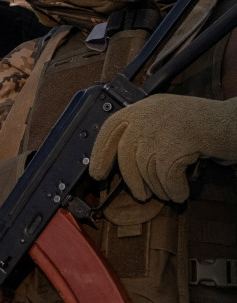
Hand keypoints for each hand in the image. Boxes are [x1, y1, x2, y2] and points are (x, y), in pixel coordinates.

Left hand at [90, 94, 236, 201]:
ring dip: (158, 187)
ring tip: (168, 192)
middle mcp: (148, 114)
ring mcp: (160, 129)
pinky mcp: (174, 145)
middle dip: (131, 179)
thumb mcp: (167, 120)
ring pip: (146, 168)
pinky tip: (181, 193)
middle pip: (125, 153)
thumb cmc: (206, 126)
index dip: (100, 152)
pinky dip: (173, 190)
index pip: (110, 128)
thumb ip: (144, 133)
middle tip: (140, 195)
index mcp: (144, 107)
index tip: (97, 172)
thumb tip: (121, 161)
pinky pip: (165, 177)